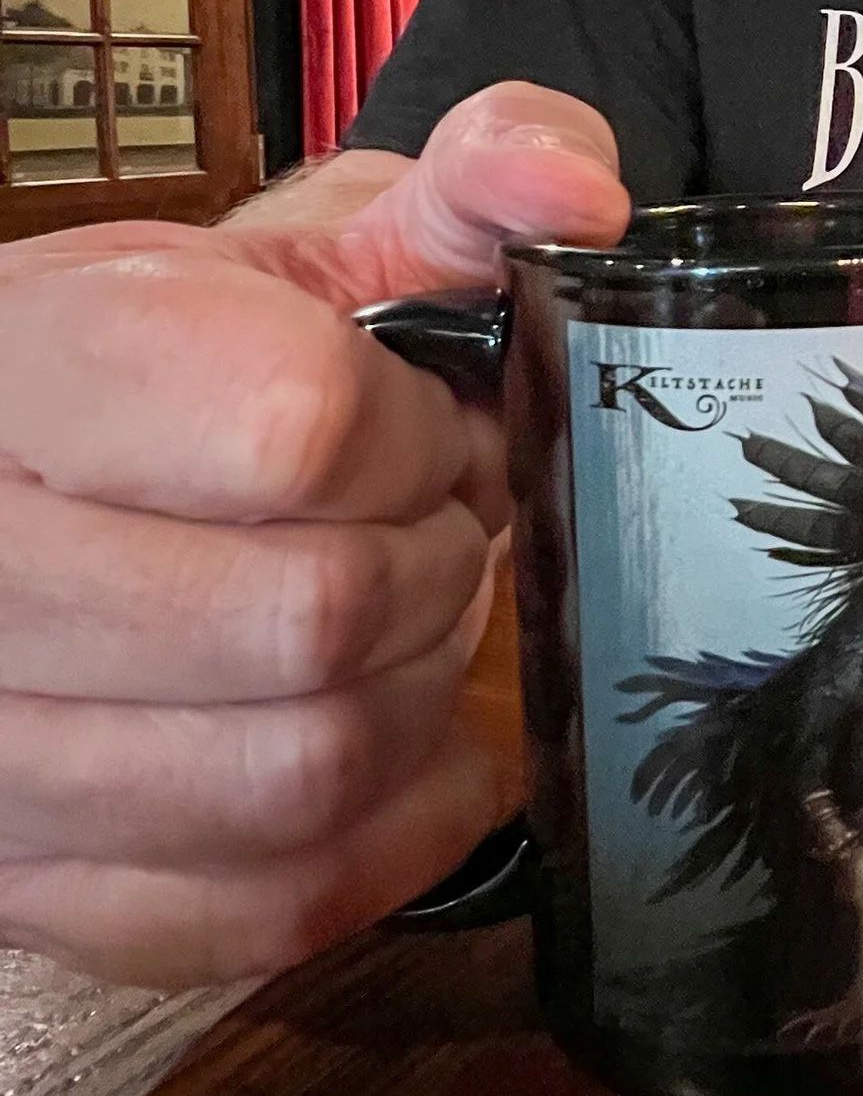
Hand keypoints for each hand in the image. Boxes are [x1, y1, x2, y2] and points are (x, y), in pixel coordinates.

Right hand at [0, 84, 629, 984]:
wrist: (18, 486)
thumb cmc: (172, 366)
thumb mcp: (303, 246)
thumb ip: (457, 191)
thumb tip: (574, 188)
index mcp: (31, 367)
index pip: (294, 427)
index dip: (415, 435)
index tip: (421, 425)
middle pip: (308, 621)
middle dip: (430, 573)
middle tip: (433, 536)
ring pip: (293, 779)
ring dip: (415, 703)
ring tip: (408, 631)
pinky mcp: (32, 884)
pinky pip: (261, 906)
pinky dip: (383, 840)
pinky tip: (409, 755)